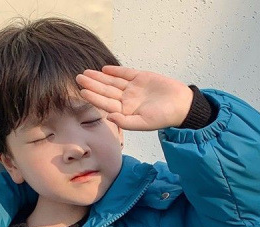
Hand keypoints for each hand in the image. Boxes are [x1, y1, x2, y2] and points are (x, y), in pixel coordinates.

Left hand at [75, 65, 193, 131]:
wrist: (181, 105)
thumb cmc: (164, 117)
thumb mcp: (144, 123)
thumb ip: (126, 122)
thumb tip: (110, 118)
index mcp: (126, 112)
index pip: (106, 103)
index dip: (94, 97)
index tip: (82, 91)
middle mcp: (127, 100)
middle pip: (106, 91)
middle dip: (92, 84)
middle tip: (78, 78)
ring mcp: (133, 88)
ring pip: (112, 81)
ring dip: (100, 77)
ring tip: (86, 72)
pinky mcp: (141, 78)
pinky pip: (125, 73)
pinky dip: (115, 71)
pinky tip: (104, 69)